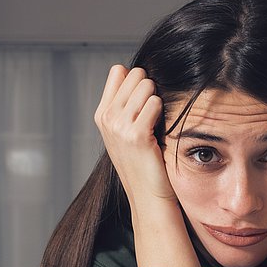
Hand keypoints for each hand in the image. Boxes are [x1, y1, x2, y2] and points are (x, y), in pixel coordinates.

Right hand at [94, 65, 172, 204]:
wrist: (147, 196)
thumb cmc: (143, 162)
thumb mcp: (126, 131)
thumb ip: (125, 102)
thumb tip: (128, 70)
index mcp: (103, 114)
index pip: (118, 71)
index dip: (137, 81)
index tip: (143, 102)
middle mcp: (107, 118)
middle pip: (135, 74)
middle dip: (150, 88)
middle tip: (153, 114)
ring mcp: (119, 126)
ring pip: (147, 85)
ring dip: (158, 100)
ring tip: (156, 123)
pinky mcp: (136, 135)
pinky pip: (156, 103)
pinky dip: (163, 113)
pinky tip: (160, 130)